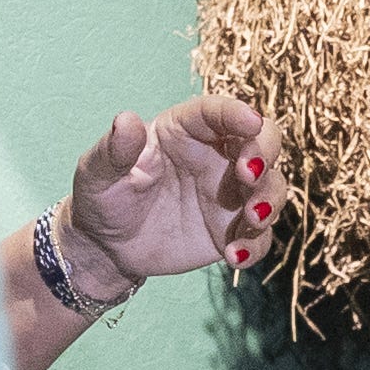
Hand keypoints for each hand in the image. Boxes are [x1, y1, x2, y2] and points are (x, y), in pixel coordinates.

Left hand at [63, 95, 270, 298]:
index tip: (250, 121)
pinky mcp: (234, 229)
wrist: (107, 246)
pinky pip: (260, 235)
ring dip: (270, 200)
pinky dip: (256, 245)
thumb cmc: (102, 197)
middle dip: (265, 152)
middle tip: (249, 174)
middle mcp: (216, 156)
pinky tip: (235, 256)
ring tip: (251, 220)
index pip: (216, 112)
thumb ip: (114, 150)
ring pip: (271, 186)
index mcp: (185, 131)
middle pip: (262, 140)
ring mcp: (230, 193)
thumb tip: (125, 121)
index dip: (236, 113)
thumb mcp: (98, 173)